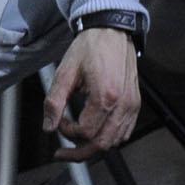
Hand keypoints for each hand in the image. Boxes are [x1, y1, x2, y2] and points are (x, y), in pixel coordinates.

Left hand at [42, 27, 139, 160]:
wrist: (111, 31)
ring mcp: (132, 106)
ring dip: (94, 146)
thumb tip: (49, 126)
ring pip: (114, 142)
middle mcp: (123, 105)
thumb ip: (55, 102)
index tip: (59, 124)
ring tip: (77, 141)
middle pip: (102, 144)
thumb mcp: (65, 72)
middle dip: (80, 152)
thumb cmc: (90, 47)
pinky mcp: (135, 104)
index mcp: (105, 97)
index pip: (85, 133)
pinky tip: (95, 132)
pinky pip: (124, 132)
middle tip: (63, 153)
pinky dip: (109, 138)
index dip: (68, 133)